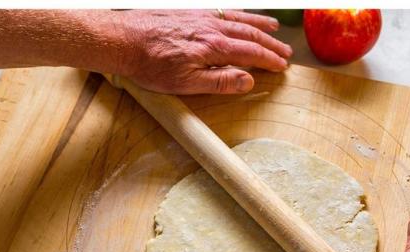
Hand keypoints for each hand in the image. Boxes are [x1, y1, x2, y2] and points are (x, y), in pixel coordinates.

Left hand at [113, 9, 292, 93]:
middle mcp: (211, 28)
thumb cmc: (151, 65)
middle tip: (286, 52)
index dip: (269, 61)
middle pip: (249, 35)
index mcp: (214, 48)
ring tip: (274, 28)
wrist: (122, 39)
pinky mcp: (189, 10)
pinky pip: (221, 10)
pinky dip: (237, 13)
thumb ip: (220, 82)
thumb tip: (248, 81)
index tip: (282, 67)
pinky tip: (241, 16)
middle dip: (270, 44)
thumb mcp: (186, 83)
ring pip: (238, 18)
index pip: (250, 54)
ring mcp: (200, 16)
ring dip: (259, 24)